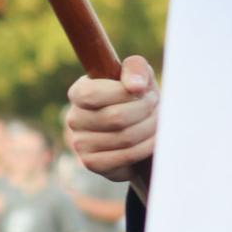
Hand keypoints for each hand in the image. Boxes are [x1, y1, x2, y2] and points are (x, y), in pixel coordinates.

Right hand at [66, 55, 157, 179]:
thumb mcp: (138, 76)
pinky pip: (125, 156)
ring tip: (157, 121)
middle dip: (145, 111)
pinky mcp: (92, 163)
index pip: (93, 94)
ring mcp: (80, 143)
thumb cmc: (136, 99)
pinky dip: (145, 147)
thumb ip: (135, 68)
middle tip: (156, 107)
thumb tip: (135, 86)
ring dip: (150, 128)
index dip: (124, 93)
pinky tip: (153, 140)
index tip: (143, 91)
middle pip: (115, 117)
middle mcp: (74, 118)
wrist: (138, 131)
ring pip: (124, 137)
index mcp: (79, 92)